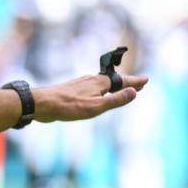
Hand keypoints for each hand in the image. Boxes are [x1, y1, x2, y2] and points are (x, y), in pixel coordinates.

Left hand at [33, 73, 148, 122]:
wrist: (42, 104)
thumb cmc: (69, 106)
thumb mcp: (96, 106)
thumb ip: (115, 100)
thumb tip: (133, 92)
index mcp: (99, 83)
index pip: (122, 81)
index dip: (134, 82)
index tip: (145, 80)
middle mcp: (91, 80)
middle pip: (113, 81)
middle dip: (126, 83)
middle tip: (138, 84)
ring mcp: (81, 84)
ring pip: (102, 84)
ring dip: (114, 86)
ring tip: (121, 88)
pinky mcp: (72, 91)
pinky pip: (92, 88)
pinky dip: (102, 90)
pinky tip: (97, 94)